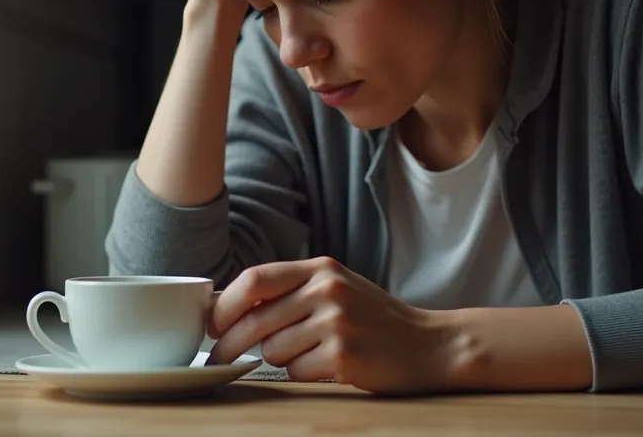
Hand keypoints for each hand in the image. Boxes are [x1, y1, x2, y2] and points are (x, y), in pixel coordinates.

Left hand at [206, 257, 452, 394]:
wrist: (430, 344)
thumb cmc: (375, 319)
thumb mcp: (336, 288)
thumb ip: (291, 291)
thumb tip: (228, 309)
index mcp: (321, 268)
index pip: (254, 280)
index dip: (224, 305)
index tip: (212, 324)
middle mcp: (327, 290)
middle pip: (254, 320)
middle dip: (229, 344)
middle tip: (218, 357)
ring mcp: (336, 323)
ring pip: (273, 350)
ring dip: (280, 358)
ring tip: (311, 353)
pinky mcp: (344, 356)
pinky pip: (296, 372)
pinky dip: (304, 373)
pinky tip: (329, 365)